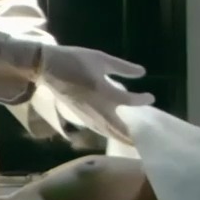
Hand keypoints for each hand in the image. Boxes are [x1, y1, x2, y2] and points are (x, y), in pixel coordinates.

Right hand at [38, 45, 154, 144]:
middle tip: (146, 139)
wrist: (48, 67)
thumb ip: (122, 67)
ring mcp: (88, 115)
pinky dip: (109, 133)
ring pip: (108, 133)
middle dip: (133, 136)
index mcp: (105, 92)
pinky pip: (98, 130)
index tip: (151, 97)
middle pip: (119, 129)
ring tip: (132, 140)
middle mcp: (98, 108)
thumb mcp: (101, 58)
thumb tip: (142, 72)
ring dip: (121, 138)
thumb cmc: (75, 60)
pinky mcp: (80, 116)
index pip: (130, 101)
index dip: (143, 99)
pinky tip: (112, 131)